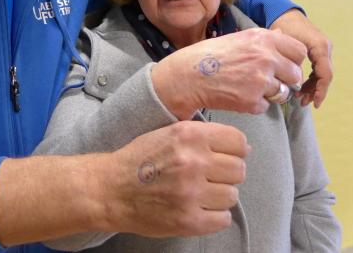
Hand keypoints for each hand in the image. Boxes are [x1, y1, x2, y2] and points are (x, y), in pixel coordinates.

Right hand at [102, 122, 248, 237]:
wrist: (109, 190)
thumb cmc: (138, 161)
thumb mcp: (169, 133)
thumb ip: (202, 136)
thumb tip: (243, 148)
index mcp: (189, 135)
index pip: (238, 142)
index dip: (235, 150)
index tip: (227, 156)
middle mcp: (193, 162)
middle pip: (238, 170)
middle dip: (226, 174)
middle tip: (208, 177)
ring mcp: (191, 193)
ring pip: (232, 195)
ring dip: (219, 196)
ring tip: (198, 193)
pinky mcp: (188, 221)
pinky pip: (223, 219)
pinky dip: (214, 217)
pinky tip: (197, 208)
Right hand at [151, 27, 306, 117]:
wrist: (188, 75)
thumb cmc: (210, 55)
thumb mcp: (238, 38)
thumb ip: (263, 39)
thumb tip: (281, 35)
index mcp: (263, 39)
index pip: (299, 51)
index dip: (293, 61)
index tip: (285, 66)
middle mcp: (265, 58)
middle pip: (295, 74)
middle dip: (286, 80)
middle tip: (269, 81)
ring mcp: (260, 80)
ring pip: (283, 92)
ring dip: (271, 93)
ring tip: (249, 88)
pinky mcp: (252, 100)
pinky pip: (266, 106)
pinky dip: (255, 104)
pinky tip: (239, 96)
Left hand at [270, 9, 332, 107]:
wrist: (284, 12)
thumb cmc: (283, 25)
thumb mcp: (286, 43)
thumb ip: (292, 62)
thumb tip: (295, 83)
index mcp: (320, 46)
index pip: (325, 74)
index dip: (321, 90)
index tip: (314, 103)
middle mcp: (325, 48)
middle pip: (325, 76)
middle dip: (315, 91)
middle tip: (303, 102)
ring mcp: (323, 49)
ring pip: (322, 74)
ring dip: (313, 87)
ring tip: (300, 98)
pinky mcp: (318, 50)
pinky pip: (318, 69)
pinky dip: (311, 80)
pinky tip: (301, 88)